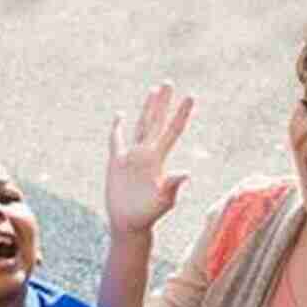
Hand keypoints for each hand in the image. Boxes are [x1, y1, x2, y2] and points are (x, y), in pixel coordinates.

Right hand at [106, 82, 193, 235]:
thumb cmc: (148, 215)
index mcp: (158, 160)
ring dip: (147, 109)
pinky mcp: (117, 163)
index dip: (181, 114)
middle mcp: (147, 155)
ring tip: (153, 92)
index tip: (191, 96)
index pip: (172, 131)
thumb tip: (187, 173)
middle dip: (163, 103)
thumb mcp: (163, 201)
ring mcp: (132, 157)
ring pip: (140, 126)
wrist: (129, 224)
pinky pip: (116, 141)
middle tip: (169, 82)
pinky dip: (117, 129)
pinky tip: (119, 115)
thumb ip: (173, 186)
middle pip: (156, 122)